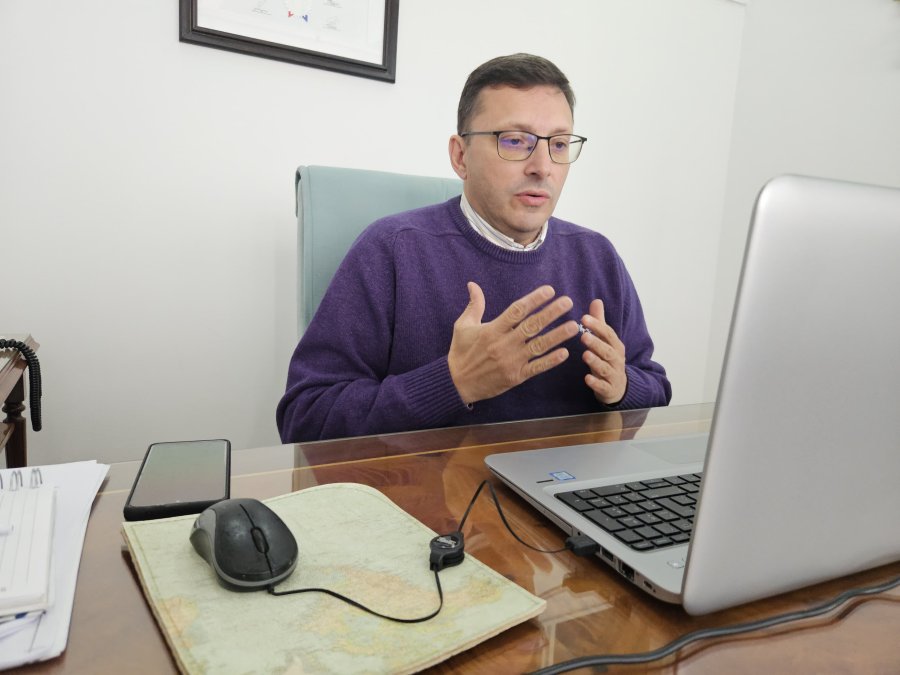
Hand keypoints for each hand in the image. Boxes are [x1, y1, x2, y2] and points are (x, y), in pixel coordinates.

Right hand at [448, 282, 579, 404]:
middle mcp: (503, 344)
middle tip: (568, 302)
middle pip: (531, 325)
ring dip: (557, 336)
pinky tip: (565, 353)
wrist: (456, 384)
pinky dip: (550, 361)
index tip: (550, 290)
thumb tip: (472, 284)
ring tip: (574, 326)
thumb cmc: (460, 352)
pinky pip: (536, 368)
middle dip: (551, 313)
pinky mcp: (515, 377)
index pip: (517, 311)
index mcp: (492, 330)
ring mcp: (511, 361)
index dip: (534, 299)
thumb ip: (474, 305)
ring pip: (538, 346)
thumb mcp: (462, 326)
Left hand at [581, 299, 626, 404]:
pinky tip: (587, 379)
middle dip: (596, 343)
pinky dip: (596, 383)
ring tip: (585, 355)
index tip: (584, 318)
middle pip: (607, 351)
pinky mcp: (608, 389)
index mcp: (616, 346)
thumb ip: (600, 323)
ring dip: (596, 362)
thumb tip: (596, 300)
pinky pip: (603, 386)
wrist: (619, 388)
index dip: (597, 326)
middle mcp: (617, 359)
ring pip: (605, 368)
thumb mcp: (605, 342)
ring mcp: (613, 375)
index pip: (608, 334)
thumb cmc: (608, 359)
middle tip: (583, 336)